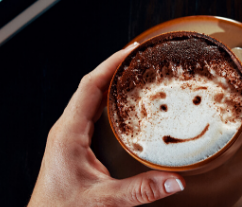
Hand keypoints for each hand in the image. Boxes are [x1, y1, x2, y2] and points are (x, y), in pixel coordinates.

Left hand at [29, 43, 185, 206]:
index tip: (131, 50)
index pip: (90, 86)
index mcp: (68, 133)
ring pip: (89, 99)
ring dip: (110, 83)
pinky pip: (90, 113)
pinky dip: (106, 101)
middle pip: (90, 86)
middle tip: (139, 56)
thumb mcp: (105, 200)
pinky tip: (122, 103)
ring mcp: (67, 136)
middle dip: (114, 68)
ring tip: (133, 72)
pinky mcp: (71, 145)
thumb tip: (175, 182)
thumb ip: (141, 190)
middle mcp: (65, 129)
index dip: (111, 64)